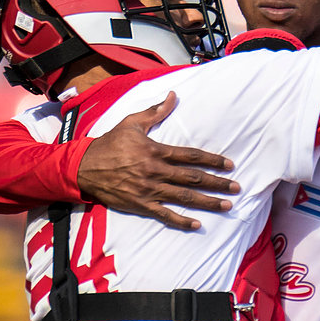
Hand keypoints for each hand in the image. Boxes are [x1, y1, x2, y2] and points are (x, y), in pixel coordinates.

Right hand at [77, 92, 238, 230]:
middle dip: (217, 183)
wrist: (82, 166)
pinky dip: (181, 220)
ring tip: (227, 205)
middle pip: (192, 178)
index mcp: (156, 151)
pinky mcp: (140, 205)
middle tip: (237, 187)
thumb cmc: (109, 143)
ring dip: (207, 202)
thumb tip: (174, 96)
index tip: (230, 165)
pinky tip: (198, 224)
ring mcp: (148, 190)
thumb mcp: (132, 123)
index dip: (212, 160)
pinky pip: (164, 215)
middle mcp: (155, 171)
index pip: (191, 156)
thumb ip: (156, 111)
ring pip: (183, 198)